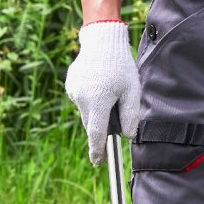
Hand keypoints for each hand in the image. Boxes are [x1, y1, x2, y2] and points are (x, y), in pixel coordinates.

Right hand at [65, 21, 141, 165]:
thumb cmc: (120, 65)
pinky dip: (90, 100)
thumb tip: (127, 136)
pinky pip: (81, 101)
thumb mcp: (132, 90)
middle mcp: (82, 98)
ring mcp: (74, 92)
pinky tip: (98, 86)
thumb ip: (131, 115)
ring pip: (86, 113)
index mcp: (98, 101)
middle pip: (92, 125)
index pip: (97, 134)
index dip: (98, 150)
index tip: (98, 162)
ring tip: (107, 92)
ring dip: (96, 111)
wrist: (102, 40)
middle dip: (101, 127)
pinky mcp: (71, 86)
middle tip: (113, 116)